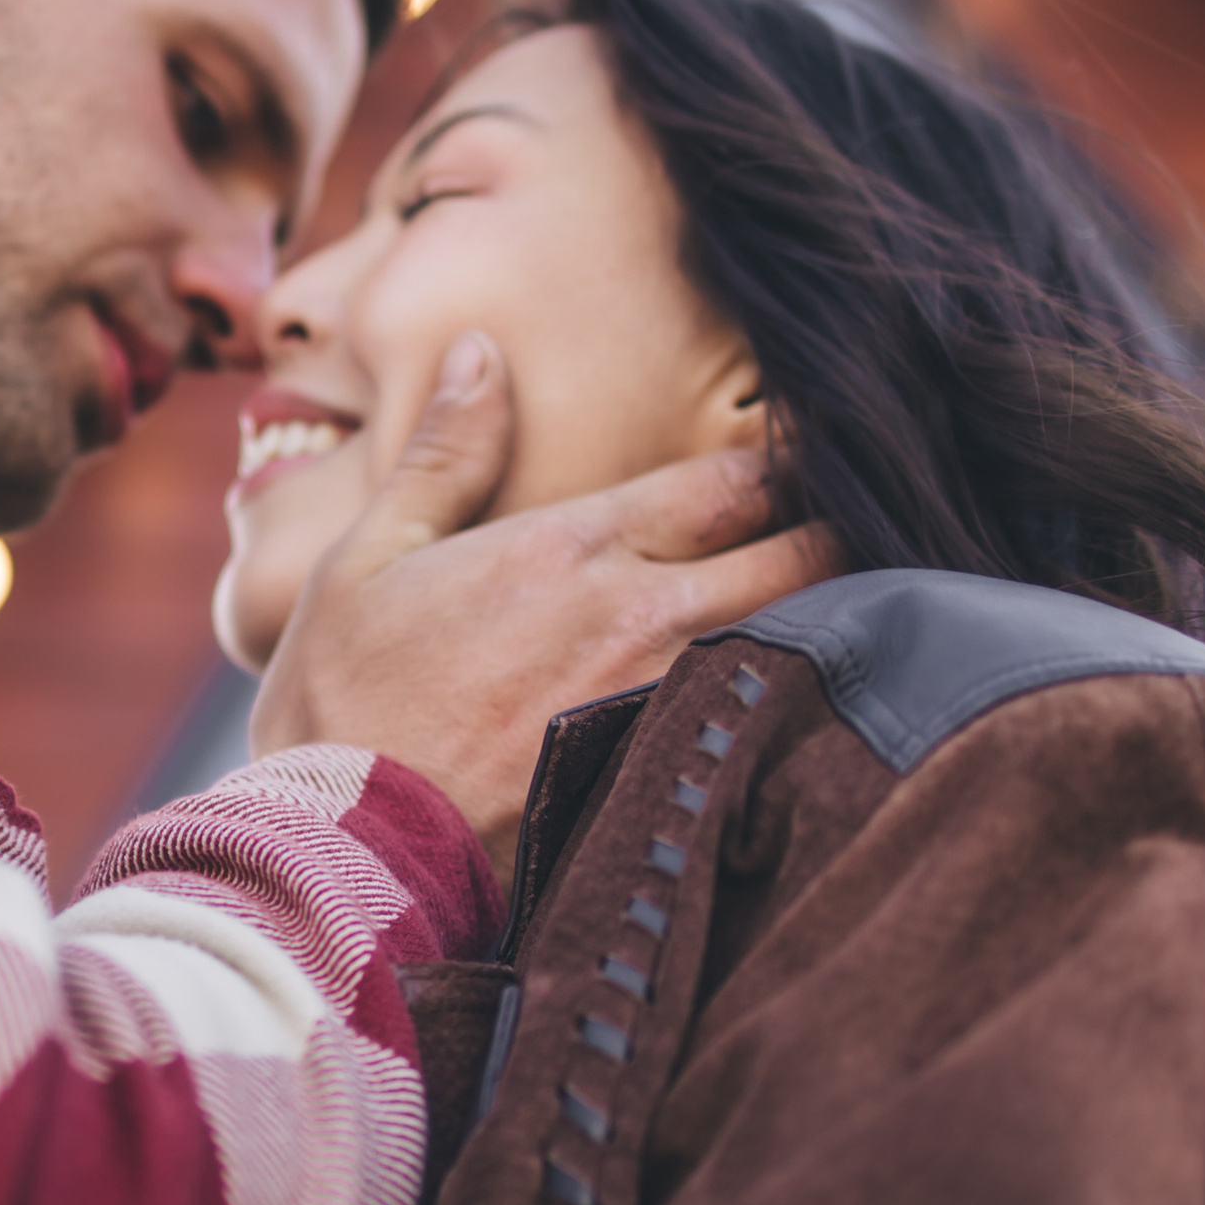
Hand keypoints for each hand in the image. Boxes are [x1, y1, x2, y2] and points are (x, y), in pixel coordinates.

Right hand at [251, 332, 838, 878]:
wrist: (341, 852)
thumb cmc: (340, 705)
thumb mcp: (364, 560)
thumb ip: (443, 456)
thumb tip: (483, 351)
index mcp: (572, 549)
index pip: (729, 484)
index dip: (785, 466)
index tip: (812, 460)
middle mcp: (638, 619)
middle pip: (800, 560)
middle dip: (836, 539)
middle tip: (858, 531)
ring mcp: (663, 707)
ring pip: (801, 646)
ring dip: (835, 624)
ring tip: (864, 615)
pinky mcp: (665, 784)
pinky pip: (765, 733)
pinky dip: (798, 712)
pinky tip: (810, 715)